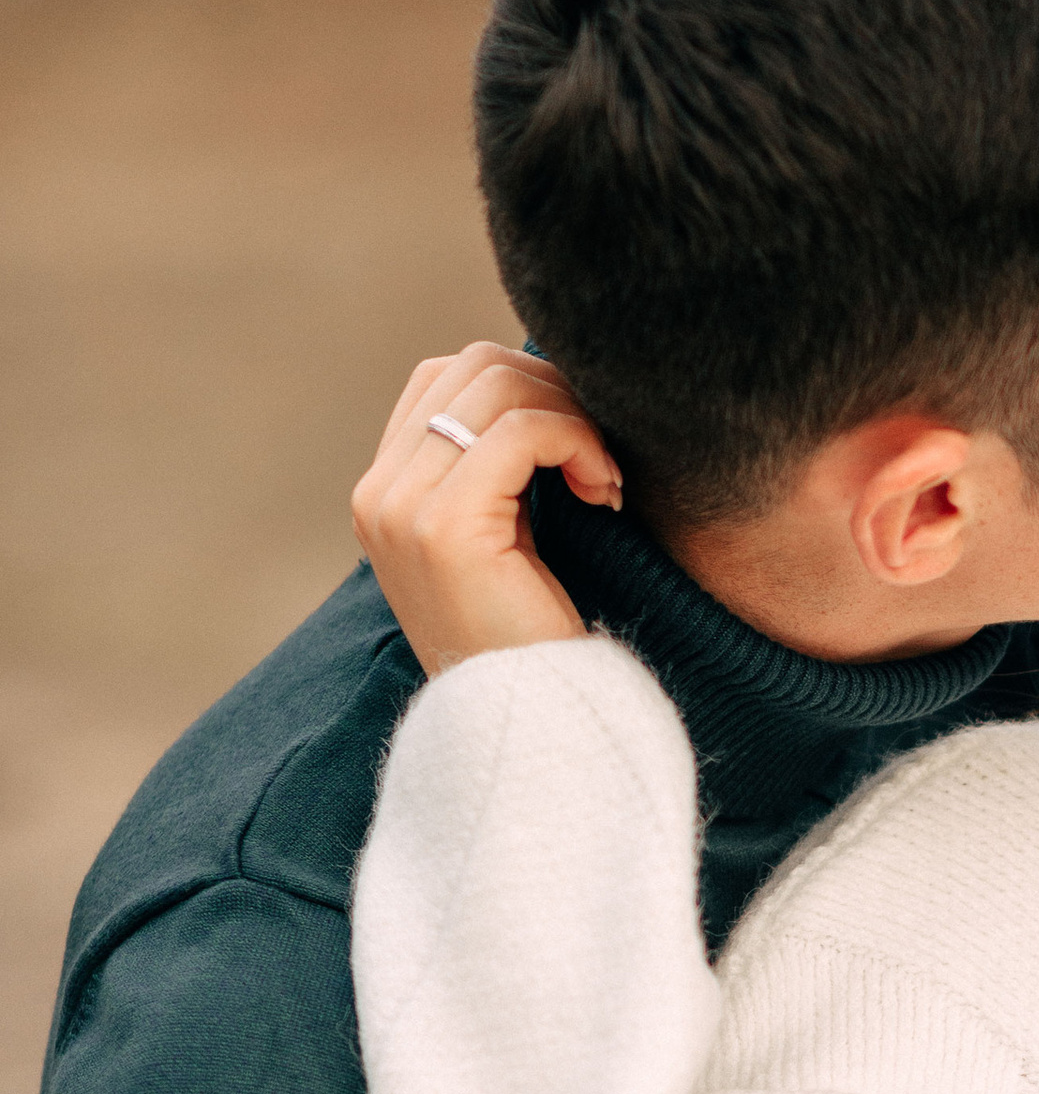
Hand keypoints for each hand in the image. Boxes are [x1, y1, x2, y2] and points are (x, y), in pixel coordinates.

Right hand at [352, 341, 622, 672]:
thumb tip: (548, 384)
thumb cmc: (534, 636)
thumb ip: (499, 469)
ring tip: (603, 480)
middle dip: (555, 392)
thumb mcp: (507, 538)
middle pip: (473, 368)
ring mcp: (401, 508)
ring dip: (572, 417)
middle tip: (601, 454)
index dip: (525, 387)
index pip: (445, 378)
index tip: (577, 442)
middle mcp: (379, 494)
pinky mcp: (444, 528)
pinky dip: (577, 441)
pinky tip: (604, 491)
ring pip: (497, 388)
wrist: (534, 724)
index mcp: (384, 492)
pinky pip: (522, 432)